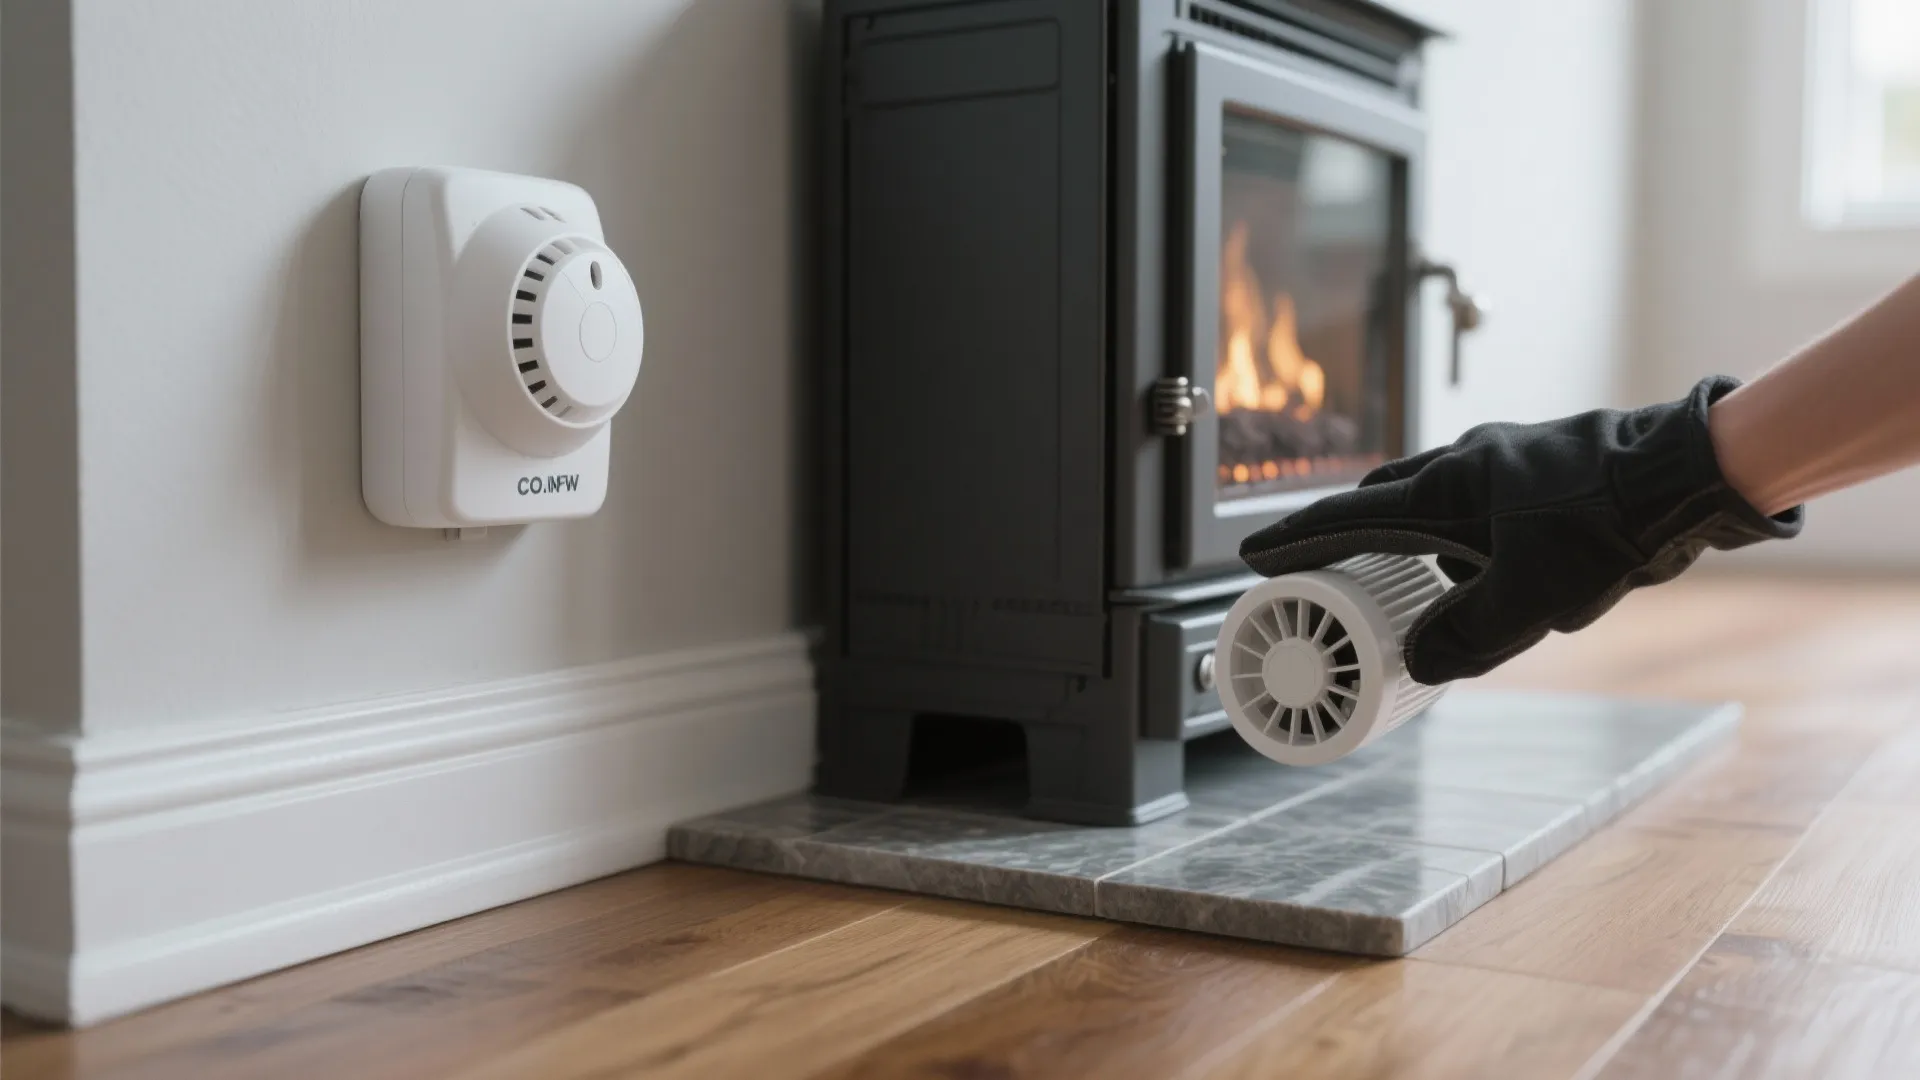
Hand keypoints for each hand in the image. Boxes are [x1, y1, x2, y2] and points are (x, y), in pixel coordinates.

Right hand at [1239, 376, 1804, 684]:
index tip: (1253, 553)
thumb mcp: (1531, 602)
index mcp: (1447, 489)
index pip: (1351, 517)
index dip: (1298, 540)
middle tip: (1321, 563)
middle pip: (1385, 498)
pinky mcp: (1545, 466)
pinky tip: (1485, 565)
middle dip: (1348, 532)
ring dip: (1412, 533)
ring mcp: (1507, 457)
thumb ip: (1469, 638)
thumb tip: (1422, 663)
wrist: (1687, 475)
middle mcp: (1467, 462)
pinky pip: (1480, 500)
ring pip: (1436, 497)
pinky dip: (1462, 531)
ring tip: (1408, 579)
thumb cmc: (1605, 530)